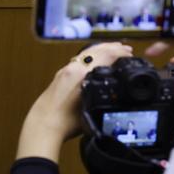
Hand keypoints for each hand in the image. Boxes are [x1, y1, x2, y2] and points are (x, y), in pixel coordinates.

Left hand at [16, 43, 132, 162]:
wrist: (42, 125)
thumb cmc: (65, 122)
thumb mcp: (91, 109)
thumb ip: (102, 94)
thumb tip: (115, 90)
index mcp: (81, 73)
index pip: (106, 55)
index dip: (120, 52)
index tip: (130, 54)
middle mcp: (73, 67)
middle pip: (96, 50)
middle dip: (113, 48)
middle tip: (126, 49)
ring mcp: (65, 70)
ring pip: (87, 53)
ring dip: (102, 50)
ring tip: (113, 50)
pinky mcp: (60, 75)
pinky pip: (79, 59)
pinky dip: (91, 56)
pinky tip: (95, 61)